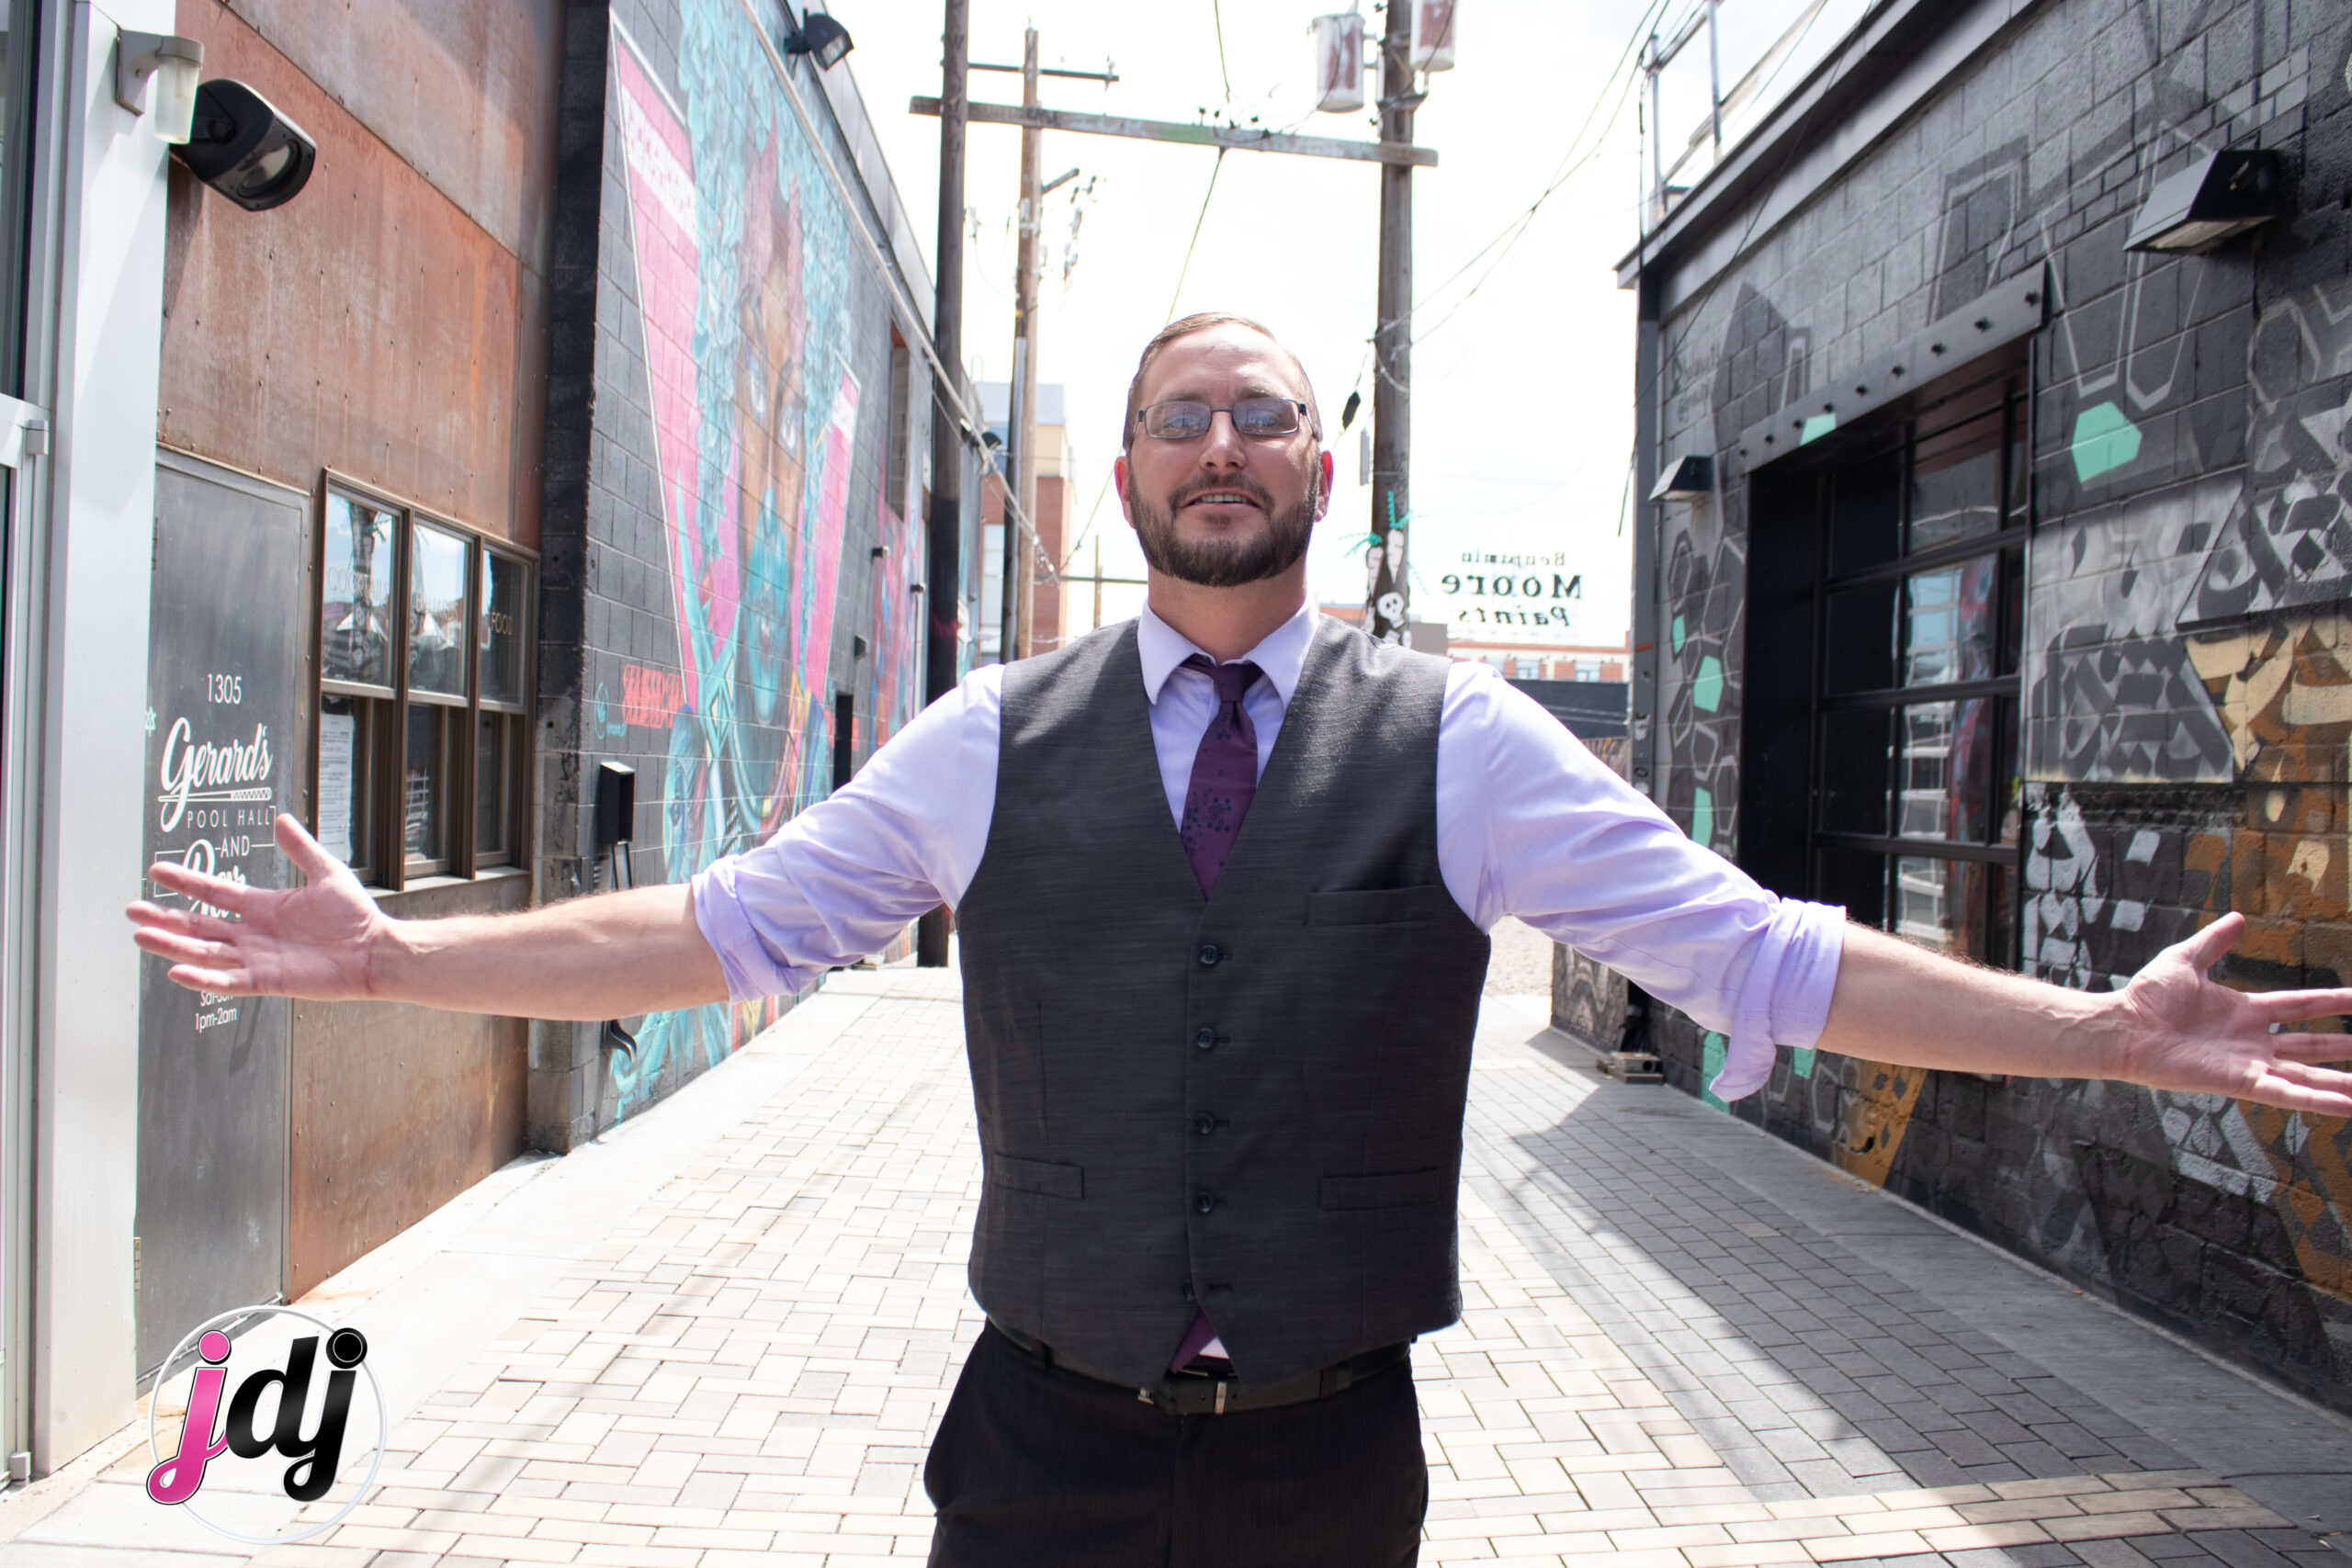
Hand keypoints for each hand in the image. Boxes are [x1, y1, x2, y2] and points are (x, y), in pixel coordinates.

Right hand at [127, 813, 388, 1000]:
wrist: (376, 950)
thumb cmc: (356, 917)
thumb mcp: (326, 873)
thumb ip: (301, 849)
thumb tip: (281, 819)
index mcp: (263, 907)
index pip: (214, 892)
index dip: (186, 882)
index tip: (157, 870)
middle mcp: (253, 933)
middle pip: (199, 925)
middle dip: (165, 917)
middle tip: (131, 908)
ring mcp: (257, 958)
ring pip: (205, 952)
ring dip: (173, 944)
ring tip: (140, 934)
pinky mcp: (268, 981)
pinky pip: (228, 981)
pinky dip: (203, 978)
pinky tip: (176, 971)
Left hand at [2113, 912, 2351, 1115]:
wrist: (2122, 1027)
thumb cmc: (2146, 997)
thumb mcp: (2186, 960)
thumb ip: (2214, 942)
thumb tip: (2239, 918)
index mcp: (2247, 1011)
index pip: (2303, 1005)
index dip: (2336, 1002)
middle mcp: (2254, 1040)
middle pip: (2315, 1044)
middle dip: (2349, 1046)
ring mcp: (2249, 1063)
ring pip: (2308, 1074)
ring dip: (2342, 1082)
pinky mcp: (2239, 1082)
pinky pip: (2285, 1093)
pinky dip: (2317, 1100)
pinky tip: (2348, 1105)